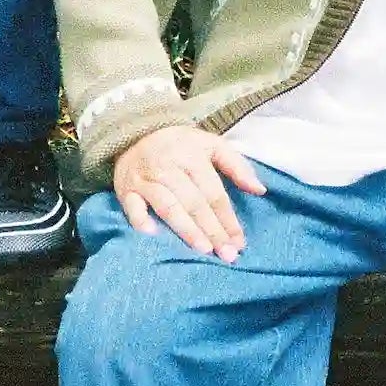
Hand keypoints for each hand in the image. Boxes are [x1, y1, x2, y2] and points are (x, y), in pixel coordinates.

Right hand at [114, 122, 265, 260]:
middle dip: (213, 230)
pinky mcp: (125, 189)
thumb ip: (237, 165)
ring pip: (168, 206)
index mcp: (192, 156)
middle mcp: (168, 168)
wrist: (135, 132)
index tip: (239, 242)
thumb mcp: (211, 145)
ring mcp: (145, 179)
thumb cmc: (180, 145)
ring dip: (185, 229)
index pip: (213, 192)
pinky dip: (140, 220)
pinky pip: (132, 206)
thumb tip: (260, 190)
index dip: (228, 218)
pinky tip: (153, 236)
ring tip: (203, 250)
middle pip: (194, 203)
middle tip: (227, 254)